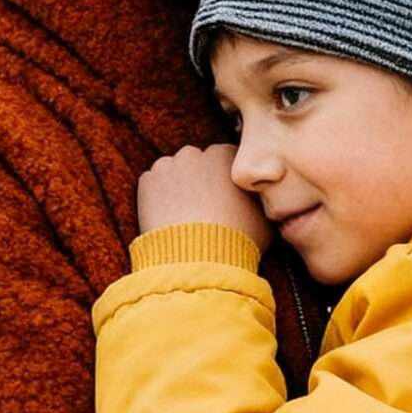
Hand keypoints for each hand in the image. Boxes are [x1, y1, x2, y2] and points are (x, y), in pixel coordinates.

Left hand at [135, 146, 272, 245]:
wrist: (201, 258)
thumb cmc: (239, 239)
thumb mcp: (264, 217)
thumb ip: (258, 199)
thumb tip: (259, 200)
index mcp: (225, 156)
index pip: (224, 158)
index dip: (223, 179)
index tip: (223, 197)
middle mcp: (196, 154)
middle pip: (196, 162)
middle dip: (197, 179)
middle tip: (201, 208)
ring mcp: (168, 165)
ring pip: (172, 171)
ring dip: (176, 187)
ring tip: (182, 216)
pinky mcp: (147, 181)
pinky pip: (151, 185)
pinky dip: (155, 198)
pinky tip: (166, 219)